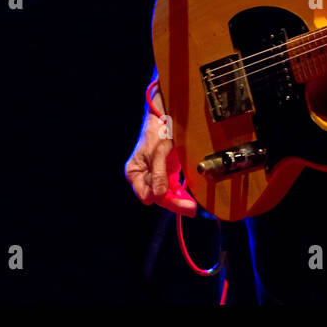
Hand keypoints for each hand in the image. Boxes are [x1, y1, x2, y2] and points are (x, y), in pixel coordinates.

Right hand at [125, 97, 197, 216]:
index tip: (178, 201)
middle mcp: (141, 177)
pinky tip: (188, 198)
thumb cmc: (156, 132)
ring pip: (165, 194)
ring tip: (192, 207)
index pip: (147, 194)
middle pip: (157, 196)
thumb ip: (158, 174)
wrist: (163, 117)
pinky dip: (179, 193)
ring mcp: (153, 176)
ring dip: (178, 200)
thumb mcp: (157, 152)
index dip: (162, 198)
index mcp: (134, 172)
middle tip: (191, 209)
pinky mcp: (163, 173)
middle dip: (174, 203)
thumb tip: (158, 195)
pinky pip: (170, 188)